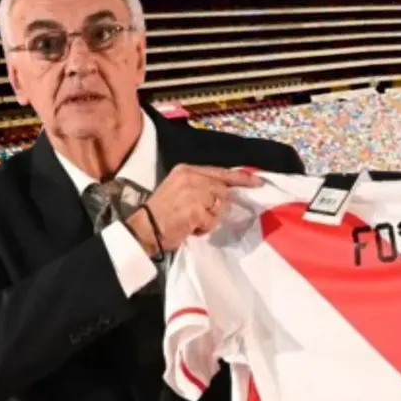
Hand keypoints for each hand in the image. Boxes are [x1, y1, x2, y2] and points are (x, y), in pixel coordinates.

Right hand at [127, 165, 261, 253]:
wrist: (143, 230)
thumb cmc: (161, 214)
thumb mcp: (179, 190)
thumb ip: (201, 187)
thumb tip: (226, 192)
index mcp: (186, 170)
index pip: (220, 172)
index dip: (240, 177)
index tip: (257, 181)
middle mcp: (190, 177)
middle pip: (222, 191)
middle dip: (216, 207)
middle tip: (197, 216)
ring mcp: (194, 192)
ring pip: (219, 206)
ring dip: (209, 218)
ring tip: (191, 221)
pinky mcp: (196, 209)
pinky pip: (212, 221)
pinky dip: (204, 228)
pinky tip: (189, 228)